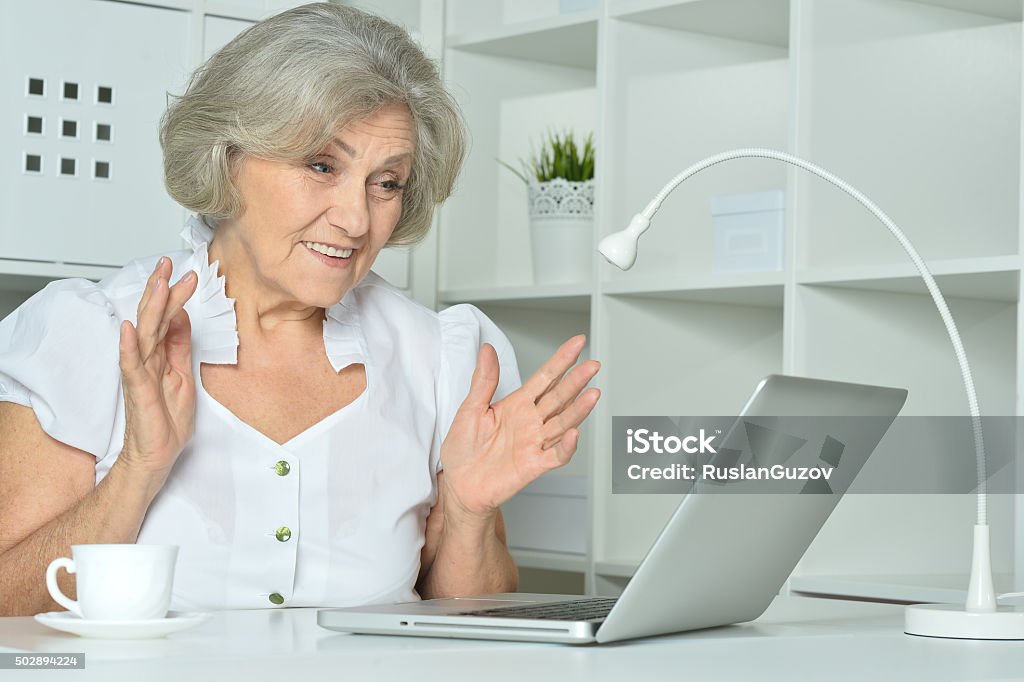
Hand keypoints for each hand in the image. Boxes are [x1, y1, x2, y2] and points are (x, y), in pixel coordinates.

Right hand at [117, 257, 197, 484]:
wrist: (157, 454)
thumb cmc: (167, 420)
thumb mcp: (183, 374)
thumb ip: (179, 345)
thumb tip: (182, 316)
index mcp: (159, 355)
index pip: (166, 318)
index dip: (175, 295)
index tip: (188, 273)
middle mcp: (147, 359)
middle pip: (153, 318)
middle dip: (160, 289)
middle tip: (168, 264)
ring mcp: (140, 373)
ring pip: (143, 334)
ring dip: (150, 308)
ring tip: (157, 283)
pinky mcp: (137, 391)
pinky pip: (131, 366)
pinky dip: (129, 346)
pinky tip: (128, 329)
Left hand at [440, 335, 599, 519]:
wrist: (459, 485)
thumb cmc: (463, 450)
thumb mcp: (469, 408)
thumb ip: (483, 380)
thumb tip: (487, 350)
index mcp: (517, 404)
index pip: (545, 378)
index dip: (561, 360)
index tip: (578, 344)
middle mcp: (530, 422)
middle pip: (559, 397)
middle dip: (577, 380)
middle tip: (593, 365)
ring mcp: (534, 443)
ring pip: (563, 422)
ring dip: (579, 410)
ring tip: (593, 394)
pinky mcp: (533, 465)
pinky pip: (555, 455)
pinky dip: (566, 446)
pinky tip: (574, 434)